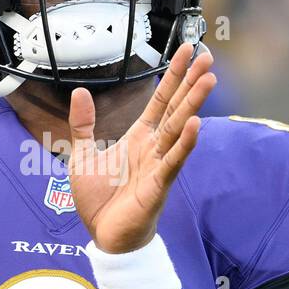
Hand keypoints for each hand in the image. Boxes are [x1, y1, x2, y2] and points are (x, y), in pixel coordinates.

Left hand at [67, 44, 215, 253]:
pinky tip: (194, 124)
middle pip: (175, 108)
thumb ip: (83, 125)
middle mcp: (153, 148)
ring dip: (193, 104)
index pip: (160, 100)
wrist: (104, 238)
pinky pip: (172, 162)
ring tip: (208, 79)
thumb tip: (80, 92)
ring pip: (178, 129)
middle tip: (208, 56)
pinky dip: (184, 143)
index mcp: (139, 138)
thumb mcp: (82, 155)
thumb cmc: (99, 201)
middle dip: (190, 82)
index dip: (173, 75)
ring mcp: (159, 165)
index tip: (187, 51)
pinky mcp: (158, 186)